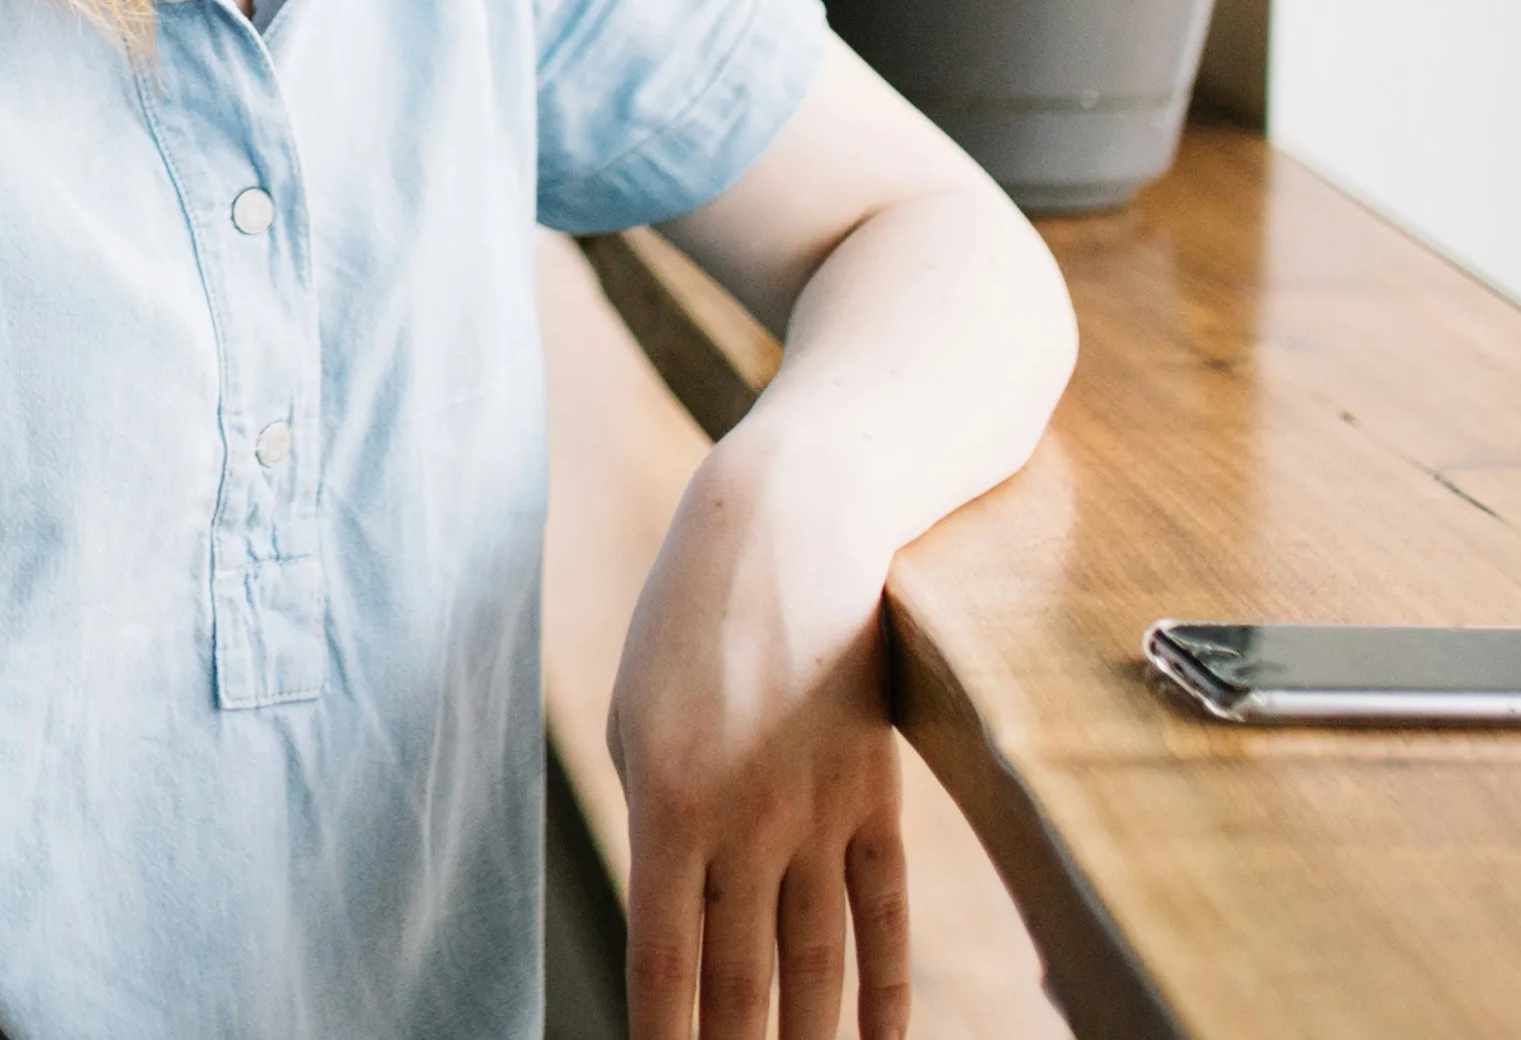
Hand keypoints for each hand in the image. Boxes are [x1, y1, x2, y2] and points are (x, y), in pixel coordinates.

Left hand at [606, 431, 911, 1039]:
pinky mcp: (874, 797)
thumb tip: (670, 914)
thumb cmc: (688, 620)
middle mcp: (745, 824)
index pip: (664, 965)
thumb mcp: (635, 715)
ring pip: (815, 967)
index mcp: (664, 804)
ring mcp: (818, 816)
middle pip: (741, 985)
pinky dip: (884, 992)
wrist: (792, 527)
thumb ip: (654, 820)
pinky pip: (881, 915)